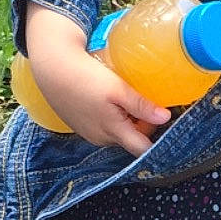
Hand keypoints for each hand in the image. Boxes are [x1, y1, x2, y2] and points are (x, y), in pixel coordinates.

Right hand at [24, 4, 170, 154]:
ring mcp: (91, 134)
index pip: (143, 150)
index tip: (167, 125)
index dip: (158, 141)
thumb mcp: (118, 89)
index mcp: (113, 132)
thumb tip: (165, 118)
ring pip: (119, 133)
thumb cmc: (85, 78)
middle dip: (143, 125)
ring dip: (129, 120)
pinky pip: (106, 128)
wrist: (52, 69)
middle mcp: (102, 139)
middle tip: (146, 101)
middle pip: (133, 140)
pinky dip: (114, 117)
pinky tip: (110, 99)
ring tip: (127, 97)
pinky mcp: (83, 127)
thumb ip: (141, 106)